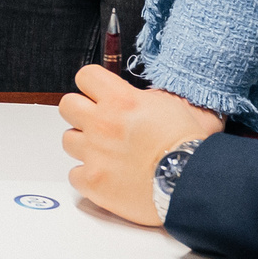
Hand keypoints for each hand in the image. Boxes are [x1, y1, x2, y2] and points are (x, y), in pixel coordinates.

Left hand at [58, 65, 221, 227]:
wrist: (189, 182)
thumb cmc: (186, 146)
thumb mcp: (169, 106)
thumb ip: (141, 98)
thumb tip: (128, 96)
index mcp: (121, 101)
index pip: (86, 76)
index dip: (92, 85)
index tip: (98, 94)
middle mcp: (102, 123)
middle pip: (67, 105)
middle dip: (80, 112)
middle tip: (97, 123)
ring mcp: (94, 153)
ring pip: (68, 140)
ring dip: (83, 145)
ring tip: (105, 153)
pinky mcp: (93, 181)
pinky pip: (74, 174)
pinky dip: (87, 176)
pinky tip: (106, 176)